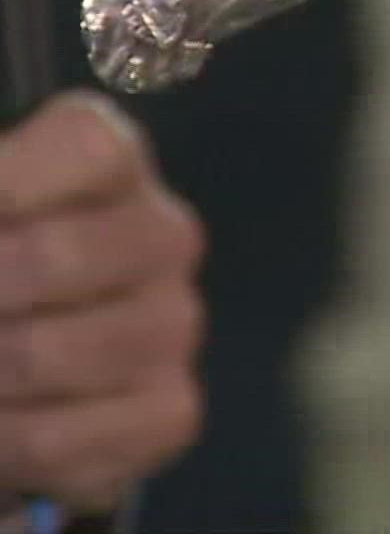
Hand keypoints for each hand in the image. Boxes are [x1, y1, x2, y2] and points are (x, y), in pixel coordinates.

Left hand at [0, 93, 204, 514]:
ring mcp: (174, 322)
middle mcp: (162, 234)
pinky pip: (79, 436)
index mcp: (109, 161)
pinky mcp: (171, 408)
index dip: (13, 181)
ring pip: (65, 354)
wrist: (18, 335)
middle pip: (68, 257)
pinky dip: (9, 442)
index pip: (88, 148)